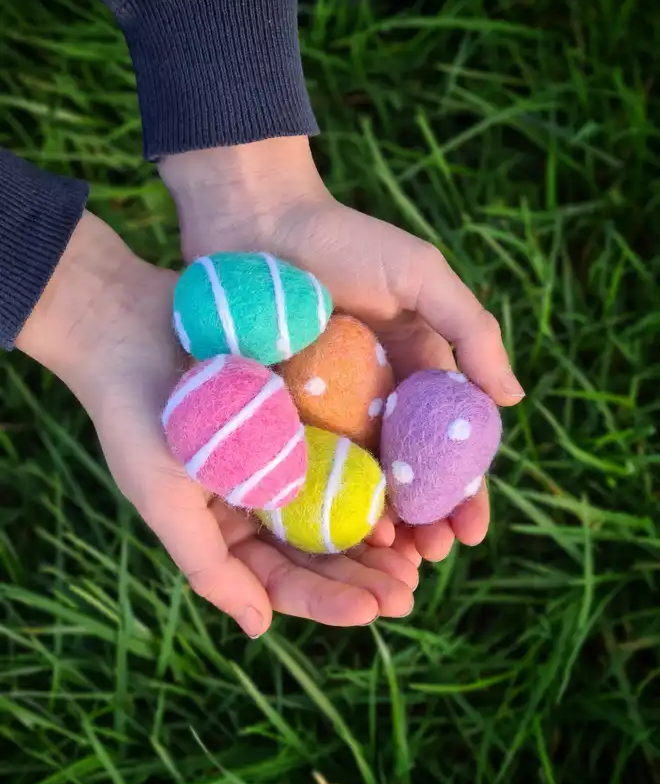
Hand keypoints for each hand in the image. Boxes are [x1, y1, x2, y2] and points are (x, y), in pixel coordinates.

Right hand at [17, 211, 417, 635]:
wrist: (126, 324)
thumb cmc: (136, 416)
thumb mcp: (162, 497)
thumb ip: (208, 565)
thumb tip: (259, 627)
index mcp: (227, 527)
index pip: (283, 578)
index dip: (328, 599)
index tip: (373, 611)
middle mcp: (261, 499)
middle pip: (321, 549)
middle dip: (364, 574)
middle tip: (409, 591)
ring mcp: (285, 455)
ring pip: (340, 505)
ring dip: (379, 532)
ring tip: (420, 550)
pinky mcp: (303, 412)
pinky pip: (345, 447)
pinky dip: (374, 470)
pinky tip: (405, 485)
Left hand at [160, 137, 524, 562]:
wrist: (252, 220)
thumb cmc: (341, 240)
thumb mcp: (419, 274)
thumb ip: (470, 330)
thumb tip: (512, 399)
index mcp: (412, 373)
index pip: (447, 446)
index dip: (464, 492)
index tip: (471, 532)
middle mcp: (370, 400)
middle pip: (401, 478)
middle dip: (420, 525)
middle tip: (426, 564)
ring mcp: (320, 411)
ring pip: (352, 486)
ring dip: (371, 529)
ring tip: (383, 564)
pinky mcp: (272, 412)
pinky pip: (297, 468)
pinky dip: (314, 505)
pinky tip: (324, 539)